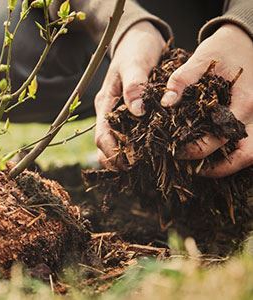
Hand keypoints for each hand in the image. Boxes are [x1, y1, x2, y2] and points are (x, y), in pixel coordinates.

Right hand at [95, 21, 164, 167]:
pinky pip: (127, 134)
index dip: (111, 153)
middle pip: (105, 144)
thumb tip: (137, 111)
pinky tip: (147, 152)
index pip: (102, 135)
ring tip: (141, 166)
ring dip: (123, 156)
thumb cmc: (136, 49)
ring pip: (115, 142)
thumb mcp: (135, 63)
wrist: (139, 39)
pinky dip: (133, 146)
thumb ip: (135, 85)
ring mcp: (118, 113)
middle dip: (116, 160)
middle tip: (135, 170)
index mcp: (106, 102)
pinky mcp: (129, 112)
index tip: (128, 164)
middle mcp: (109, 111)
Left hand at [160, 24, 252, 176]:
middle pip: (246, 155)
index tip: (176, 151)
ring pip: (250, 154)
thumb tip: (165, 102)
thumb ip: (182, 79)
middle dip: (218, 168)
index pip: (221, 137)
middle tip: (194, 170)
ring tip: (203, 168)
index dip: (197, 150)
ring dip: (228, 165)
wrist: (245, 41)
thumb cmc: (224, 50)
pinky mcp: (252, 118)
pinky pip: (248, 145)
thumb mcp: (202, 59)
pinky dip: (232, 155)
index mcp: (244, 102)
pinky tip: (213, 155)